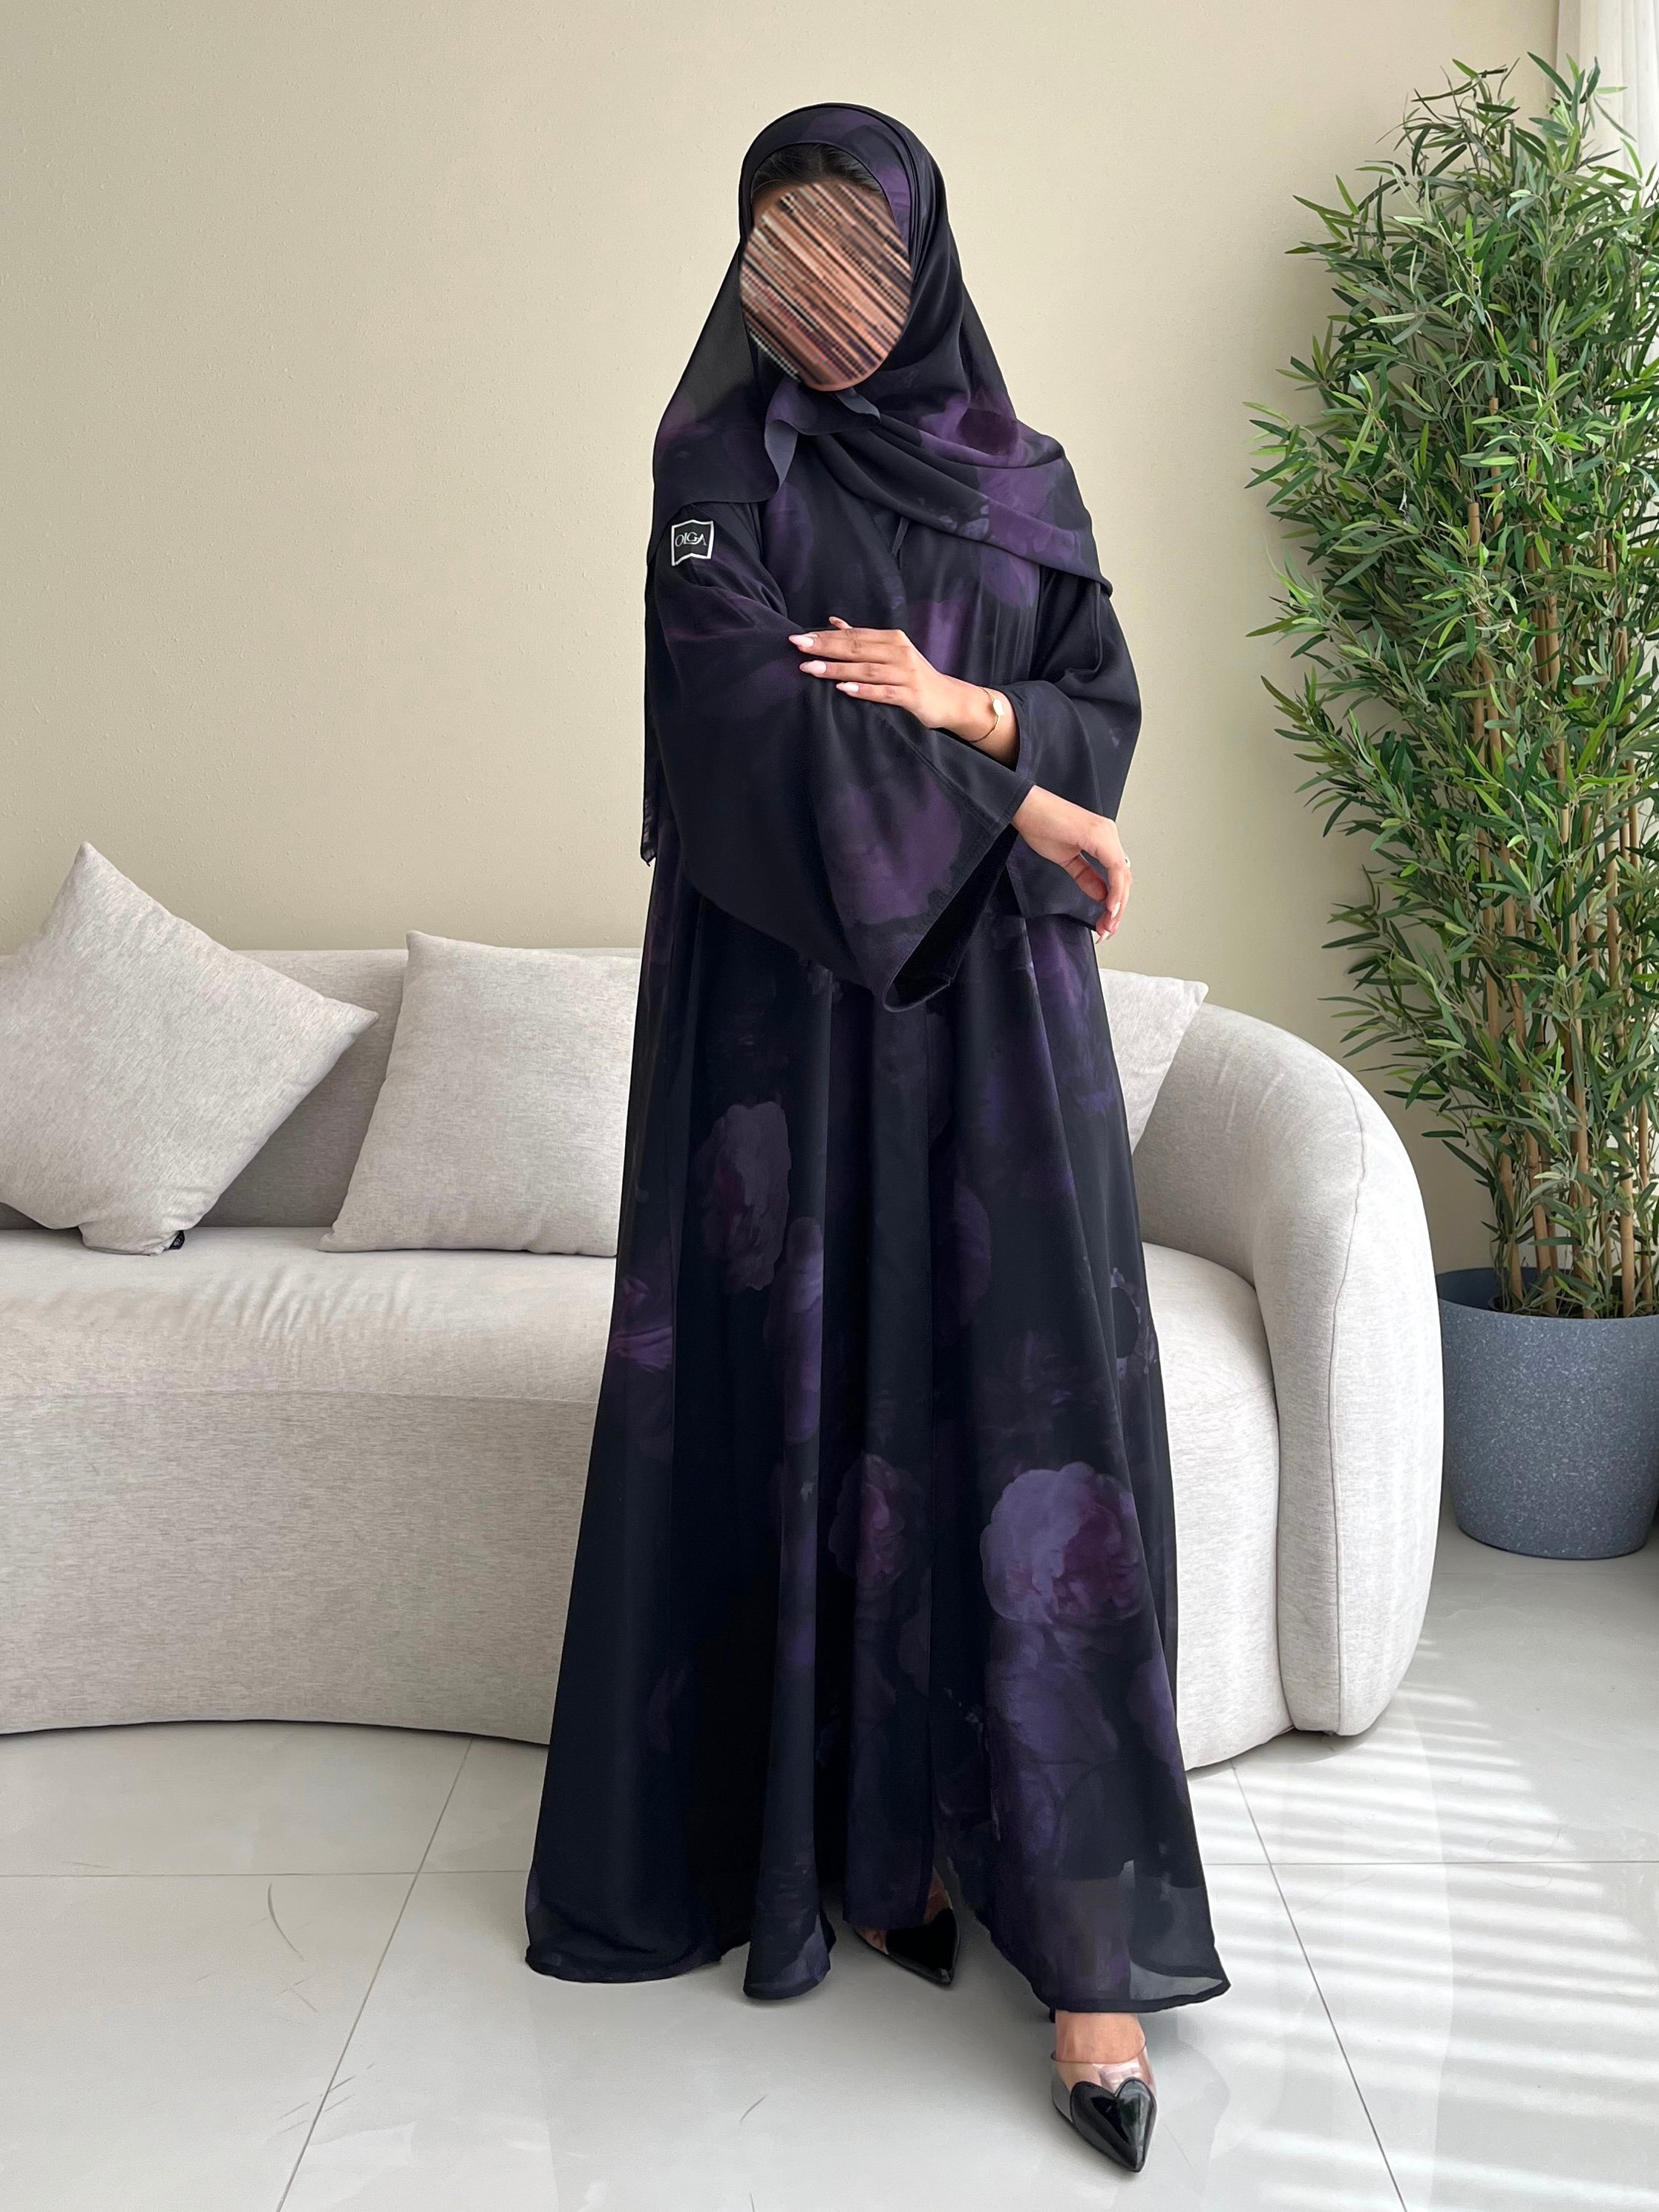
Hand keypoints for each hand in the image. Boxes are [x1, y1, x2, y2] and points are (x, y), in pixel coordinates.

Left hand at [790, 618, 1011, 755]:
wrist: (948, 699)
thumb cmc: (912, 676)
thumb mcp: (890, 653)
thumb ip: (862, 639)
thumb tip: (833, 622)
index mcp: (892, 638)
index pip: (854, 635)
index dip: (826, 636)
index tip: (800, 637)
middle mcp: (899, 652)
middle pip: (857, 649)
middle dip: (825, 648)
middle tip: (798, 647)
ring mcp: (906, 673)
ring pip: (866, 670)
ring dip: (837, 669)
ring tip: (811, 669)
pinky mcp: (911, 695)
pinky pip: (883, 693)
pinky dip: (863, 691)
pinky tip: (843, 689)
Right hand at [1012, 786, 1131, 939]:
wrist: (1025, 807)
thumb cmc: (1040, 825)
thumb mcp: (1065, 858)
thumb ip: (1086, 876)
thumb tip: (1101, 894)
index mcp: (1103, 839)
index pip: (1117, 876)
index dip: (1115, 902)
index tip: (1106, 922)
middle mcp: (1109, 835)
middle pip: (1124, 878)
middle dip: (1117, 909)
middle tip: (1107, 930)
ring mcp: (1106, 834)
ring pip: (1123, 876)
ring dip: (1118, 904)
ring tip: (1108, 924)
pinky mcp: (1099, 836)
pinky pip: (1115, 868)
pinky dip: (1115, 890)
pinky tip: (1110, 906)